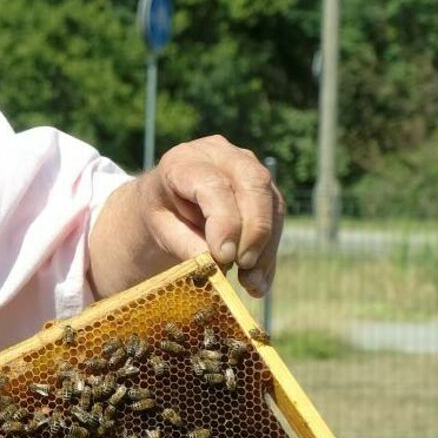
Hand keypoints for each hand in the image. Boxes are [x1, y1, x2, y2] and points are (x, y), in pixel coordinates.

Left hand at [137, 135, 284, 296]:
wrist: (169, 201)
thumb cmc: (162, 213)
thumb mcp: (160, 229)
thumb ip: (184, 243)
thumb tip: (216, 267)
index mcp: (185, 160)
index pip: (213, 184)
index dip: (224, 222)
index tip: (223, 257)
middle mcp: (220, 154)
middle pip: (253, 183)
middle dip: (254, 230)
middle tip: (244, 266)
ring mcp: (247, 166)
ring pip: (271, 202)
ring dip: (266, 247)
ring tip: (252, 283)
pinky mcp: (265, 187)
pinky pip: (277, 217)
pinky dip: (270, 252)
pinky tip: (259, 280)